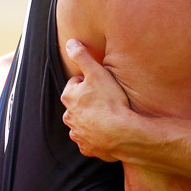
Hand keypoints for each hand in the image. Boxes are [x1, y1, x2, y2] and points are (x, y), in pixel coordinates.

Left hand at [61, 39, 129, 160]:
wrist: (121, 133)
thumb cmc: (110, 101)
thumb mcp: (97, 72)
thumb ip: (82, 56)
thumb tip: (70, 42)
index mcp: (69, 97)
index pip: (76, 83)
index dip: (90, 81)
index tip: (102, 83)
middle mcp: (69, 117)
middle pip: (78, 103)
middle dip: (89, 100)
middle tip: (107, 98)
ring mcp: (78, 134)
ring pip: (82, 121)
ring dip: (92, 117)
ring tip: (109, 114)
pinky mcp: (87, 147)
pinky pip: (90, 138)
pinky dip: (96, 134)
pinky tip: (109, 129)